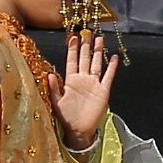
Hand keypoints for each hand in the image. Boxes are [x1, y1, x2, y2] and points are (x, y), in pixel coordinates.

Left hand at [56, 34, 114, 149]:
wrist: (79, 130)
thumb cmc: (66, 117)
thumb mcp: (56, 102)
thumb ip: (54, 88)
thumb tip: (49, 74)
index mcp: (70, 80)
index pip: (72, 61)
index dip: (73, 49)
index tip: (73, 36)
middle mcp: (83, 79)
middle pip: (85, 59)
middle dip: (86, 46)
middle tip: (87, 32)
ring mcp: (94, 84)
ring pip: (96, 64)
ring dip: (98, 52)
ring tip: (100, 39)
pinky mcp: (103, 91)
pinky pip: (108, 76)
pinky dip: (111, 67)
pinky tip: (113, 57)